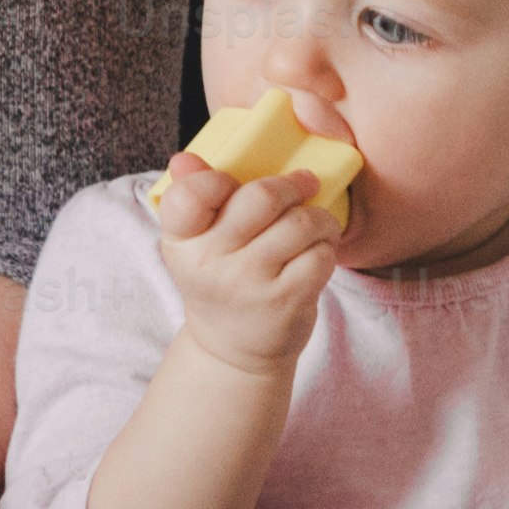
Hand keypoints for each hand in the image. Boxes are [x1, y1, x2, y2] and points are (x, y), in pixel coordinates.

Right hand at [148, 143, 341, 383]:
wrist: (232, 350)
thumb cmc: (218, 280)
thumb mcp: (194, 243)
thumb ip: (192, 196)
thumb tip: (185, 158)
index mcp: (181, 241)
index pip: (189, 195)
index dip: (215, 180)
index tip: (232, 183)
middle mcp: (211, 263)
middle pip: (260, 198)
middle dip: (291, 185)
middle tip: (304, 184)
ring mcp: (250, 284)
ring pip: (300, 224)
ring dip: (318, 218)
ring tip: (317, 223)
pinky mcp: (286, 301)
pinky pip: (320, 255)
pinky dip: (326, 247)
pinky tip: (317, 251)